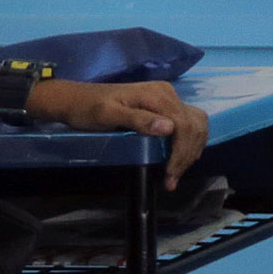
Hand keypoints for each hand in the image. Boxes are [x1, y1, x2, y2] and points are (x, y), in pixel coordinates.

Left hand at [38, 79, 210, 187]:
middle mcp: (167, 94)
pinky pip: (188, 121)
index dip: (180, 152)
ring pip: (195, 123)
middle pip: (192, 125)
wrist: (77, 99)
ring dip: (191, 149)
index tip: (170, 174)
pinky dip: (190, 140)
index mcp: (157, 95)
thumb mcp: (107, 115)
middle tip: (171, 179)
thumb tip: (169, 128)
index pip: (183, 124)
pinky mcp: (165, 105)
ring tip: (176, 171)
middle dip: (187, 154)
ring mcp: (167, 98)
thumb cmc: (88, 109)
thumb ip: (138, 120)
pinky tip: (181, 155)